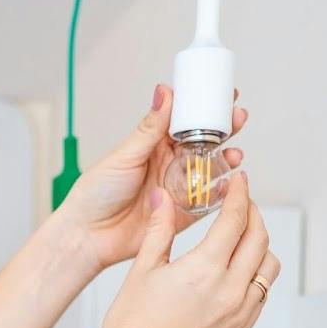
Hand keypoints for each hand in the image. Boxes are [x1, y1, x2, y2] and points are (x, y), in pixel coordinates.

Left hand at [48, 85, 245, 271]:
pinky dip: (223, 192)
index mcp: (154, 145)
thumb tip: (165, 91)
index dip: (206, 108)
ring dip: (227, 159)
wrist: (88, 236)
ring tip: (235, 153)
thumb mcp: (125, 155)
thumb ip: (150, 128)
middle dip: (225, 130)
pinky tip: (231, 183)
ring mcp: (178, 188)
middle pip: (205, 142)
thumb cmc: (96, 193)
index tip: (225, 94)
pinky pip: (209, 202)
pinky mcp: (183, 213)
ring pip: (211, 170)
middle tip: (238, 118)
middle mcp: (169, 164)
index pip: (186, 121)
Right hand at [84, 171, 278, 327]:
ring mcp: (239, 315)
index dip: (240, 195)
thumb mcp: (143, 268)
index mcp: (204, 269)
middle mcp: (230, 291)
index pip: (236, 219)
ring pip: (268, 267)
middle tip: (241, 205)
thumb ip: (160, 228)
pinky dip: (254, 277)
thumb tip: (163, 196)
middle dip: (252, 215)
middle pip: (259, 239)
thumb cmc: (130, 324)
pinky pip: (260, 296)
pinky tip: (233, 272)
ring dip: (259, 246)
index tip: (240, 182)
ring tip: (240, 239)